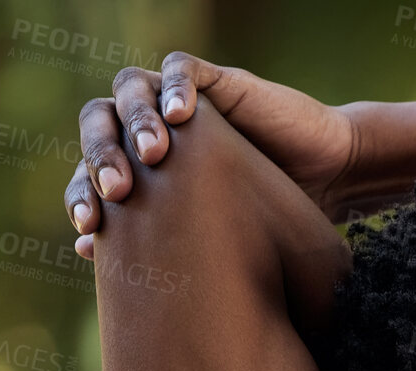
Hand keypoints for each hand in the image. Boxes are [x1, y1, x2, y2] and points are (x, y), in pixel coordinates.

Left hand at [66, 52, 356, 257]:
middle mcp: (154, 130)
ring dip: (134, 119)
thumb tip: (92, 256)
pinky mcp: (219, 83)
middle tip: (118, 190)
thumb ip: (161, 244)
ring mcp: (183, 104)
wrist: (332, 181)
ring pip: (131, 88)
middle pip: (99, 123)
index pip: (89, 172)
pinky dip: (175, 86)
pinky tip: (180, 115)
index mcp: (142, 170)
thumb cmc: (278, 219)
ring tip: (152, 153)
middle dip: (99, 155)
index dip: (82, 197)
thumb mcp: (216, 240)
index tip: (93, 228)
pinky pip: (182, 70)